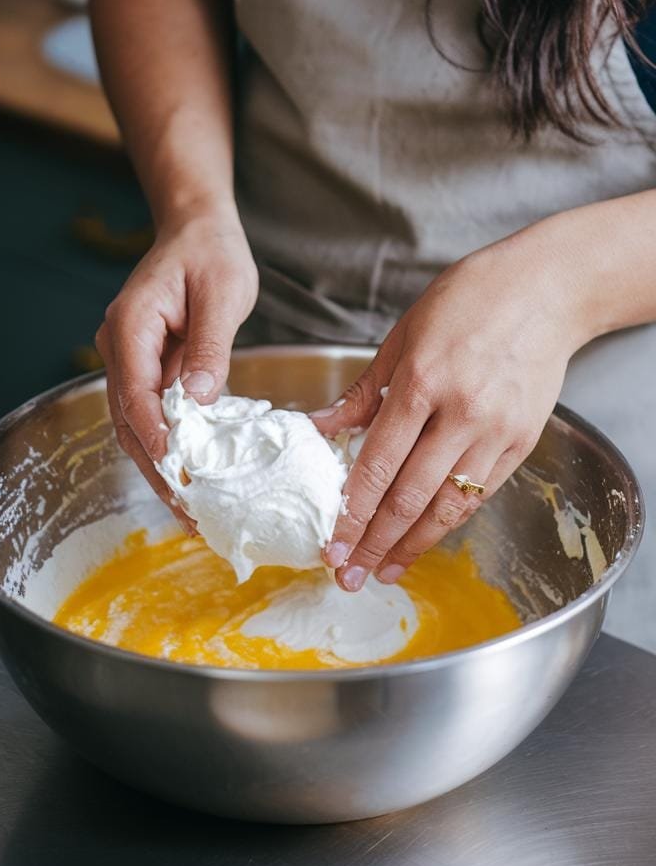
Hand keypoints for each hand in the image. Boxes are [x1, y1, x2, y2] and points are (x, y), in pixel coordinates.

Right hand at [96, 206, 257, 511]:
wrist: (197, 229)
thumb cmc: (211, 253)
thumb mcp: (222, 294)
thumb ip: (210, 347)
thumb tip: (199, 400)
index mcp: (130, 326)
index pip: (134, 393)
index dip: (155, 437)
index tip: (177, 473)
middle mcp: (119, 347)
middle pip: (129, 421)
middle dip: (156, 469)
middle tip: (188, 513)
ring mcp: (128, 360)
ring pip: (136, 426)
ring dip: (161, 467)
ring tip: (191, 510)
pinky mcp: (145, 369)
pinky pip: (152, 415)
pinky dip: (170, 448)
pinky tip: (193, 477)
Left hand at [312, 233, 586, 590]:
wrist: (546, 290)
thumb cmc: (468, 301)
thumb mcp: (402, 336)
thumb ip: (362, 393)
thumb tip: (318, 429)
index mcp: (422, 382)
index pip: (377, 465)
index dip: (352, 513)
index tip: (332, 544)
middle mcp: (460, 413)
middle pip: (409, 497)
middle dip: (374, 543)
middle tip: (348, 575)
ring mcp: (496, 431)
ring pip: (448, 506)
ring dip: (412, 546)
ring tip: (385, 572)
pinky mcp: (522, 441)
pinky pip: (479, 492)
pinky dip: (450, 521)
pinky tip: (425, 537)